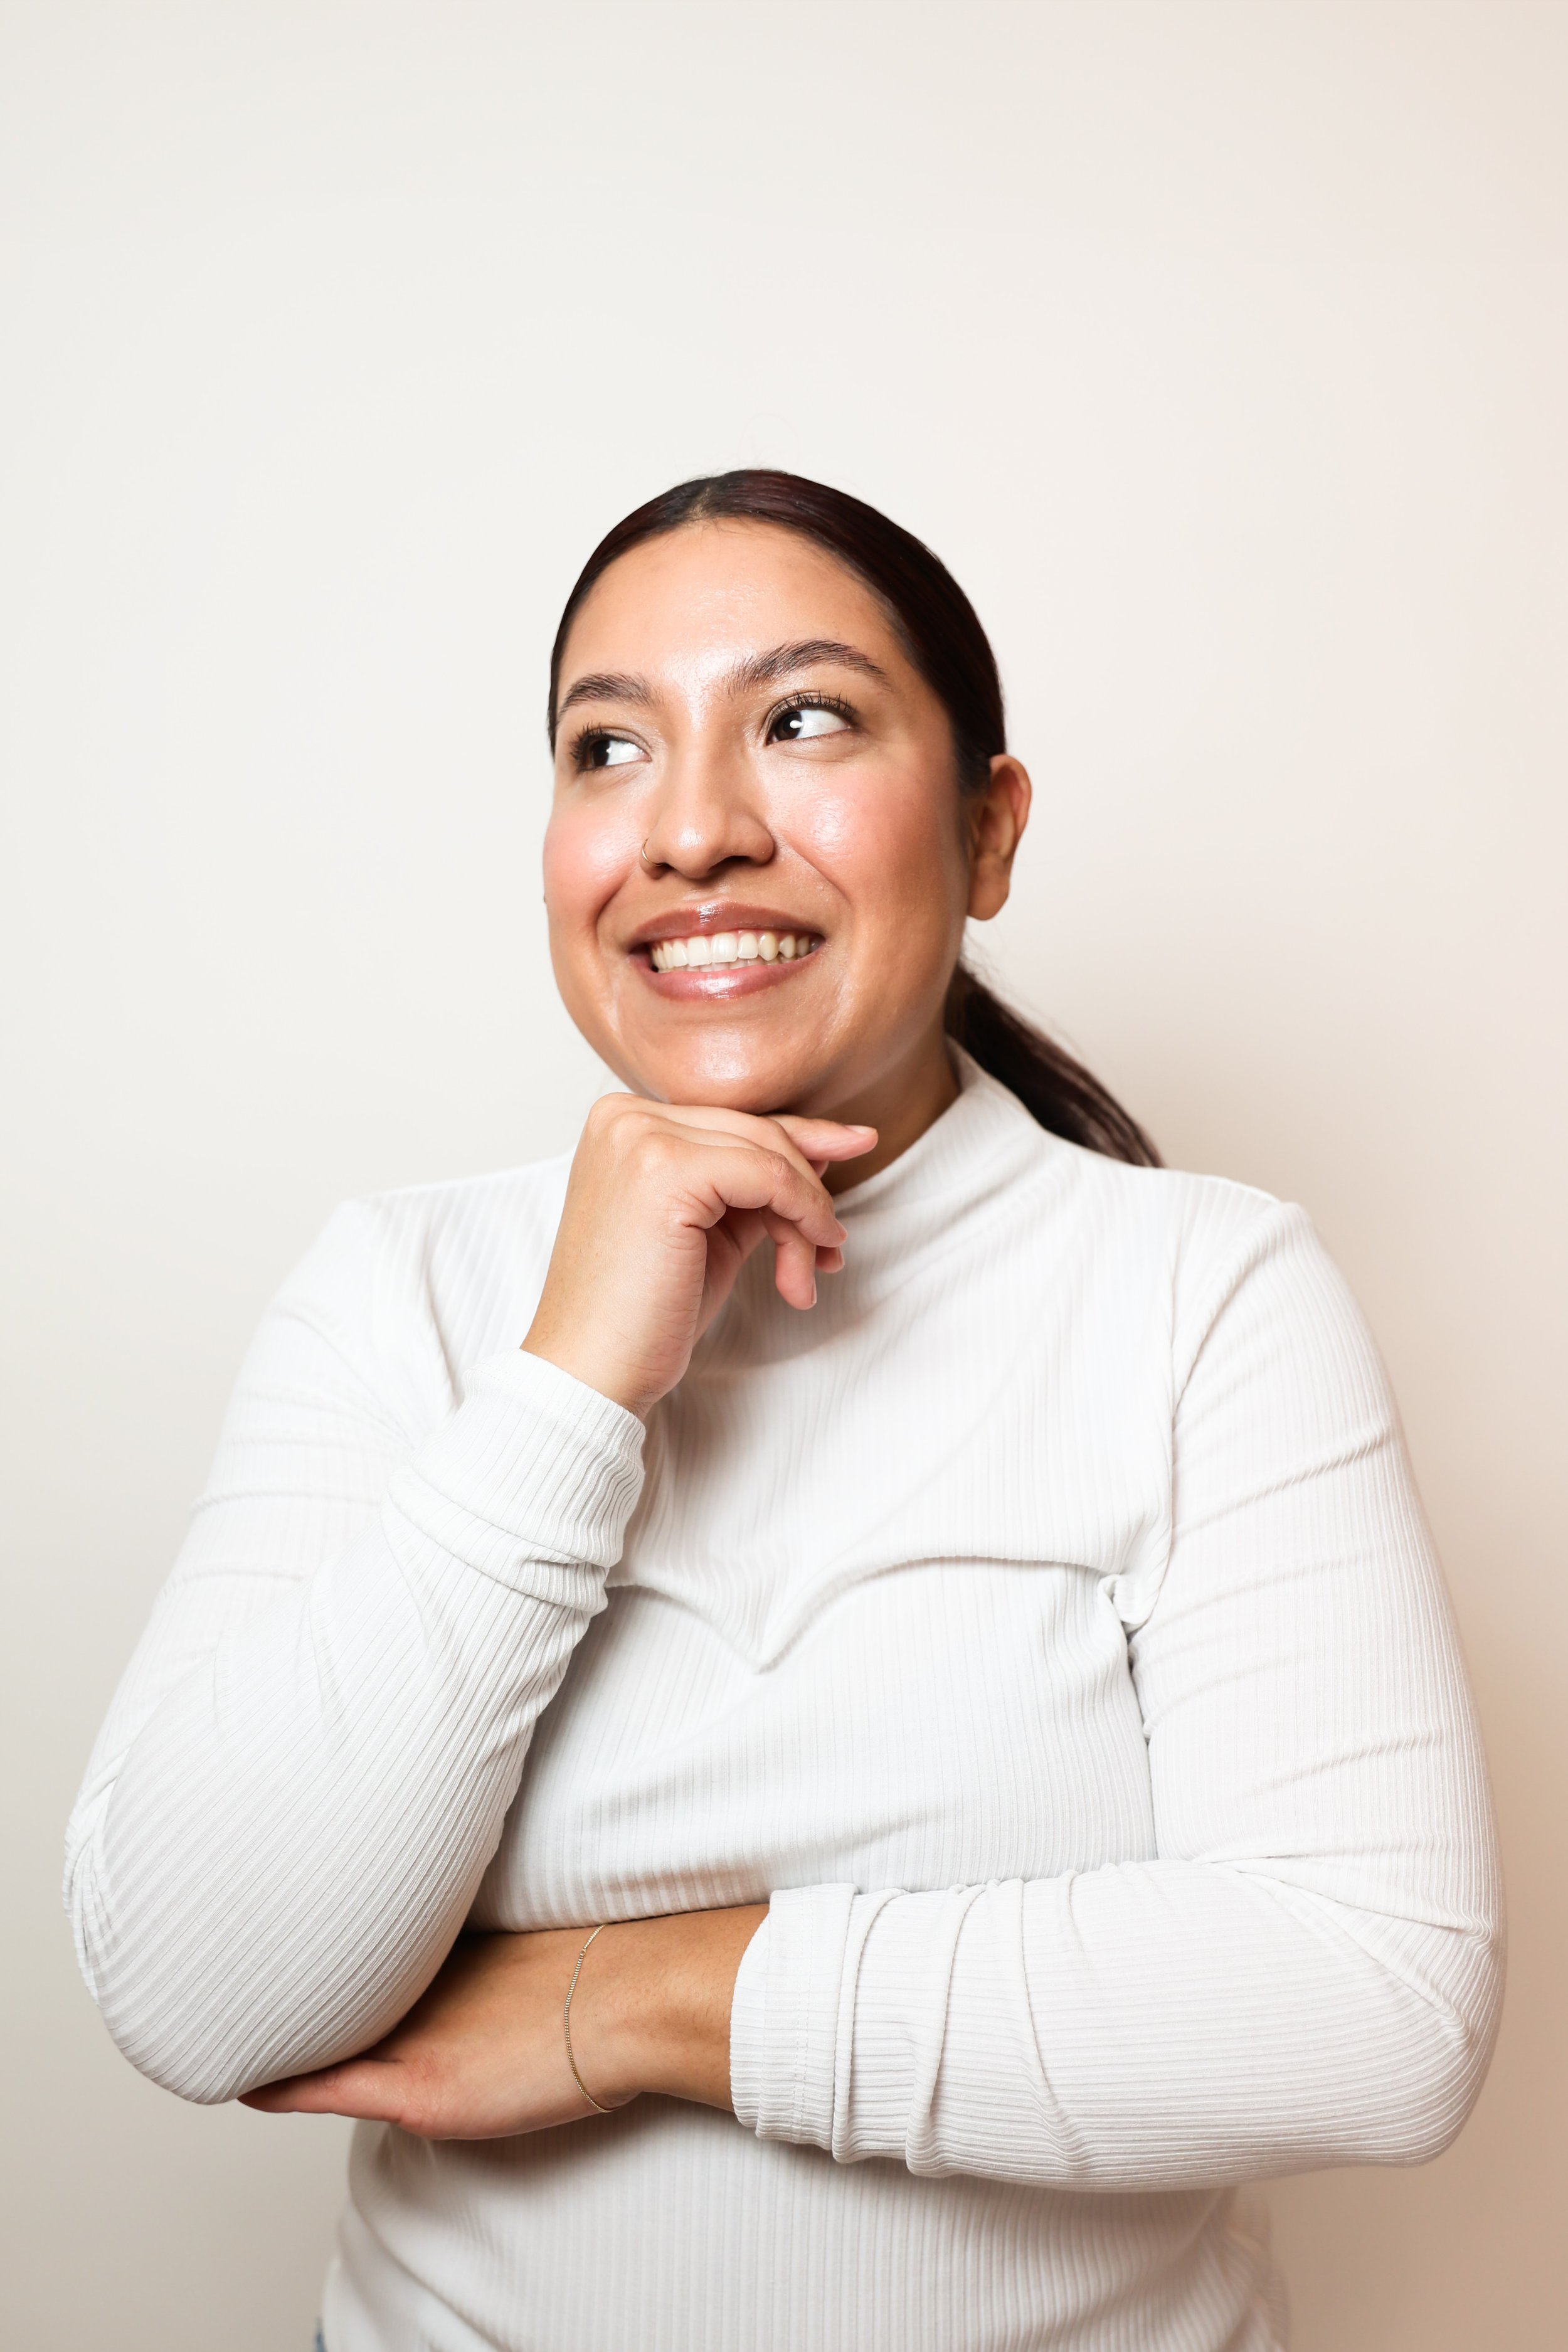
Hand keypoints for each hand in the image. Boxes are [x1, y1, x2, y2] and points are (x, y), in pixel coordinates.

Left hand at [238, 1906, 766, 2139]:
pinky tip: (247, 2080)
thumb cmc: (610, 1965)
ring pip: (327, 2034)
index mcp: (446, 1948)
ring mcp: (417, 2041)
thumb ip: (487, 1936)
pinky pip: (328, 2090)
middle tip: (244, 1963)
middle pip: (339, 1987)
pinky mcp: (422, 2092)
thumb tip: (469, 1921)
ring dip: (287, 2025)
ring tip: (234, 2012)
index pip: (370, 1949)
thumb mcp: (534, 1933)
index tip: (293, 1928)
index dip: (331, 1946)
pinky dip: (284, 2084)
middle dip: (295, 1977)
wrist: (639, 1994)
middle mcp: (420, 1987)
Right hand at [523, 1095, 875, 1415]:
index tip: (856, 1146)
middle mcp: (624, 1117)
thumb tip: (822, 1154)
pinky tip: (804, 1267)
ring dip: (805, 1218)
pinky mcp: (663, 1169)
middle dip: (808, 1192)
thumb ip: (753, 1186)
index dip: (800, 1145)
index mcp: (622, 1122)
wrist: (592, 1372)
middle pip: (755, 1132)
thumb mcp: (708, 1230)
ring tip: (805, 1277)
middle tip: (833, 1248)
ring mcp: (640, 1137)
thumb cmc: (643, 1314)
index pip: (732, 1121)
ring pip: (768, 1154)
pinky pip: (768, 1177)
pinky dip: (801, 1218)